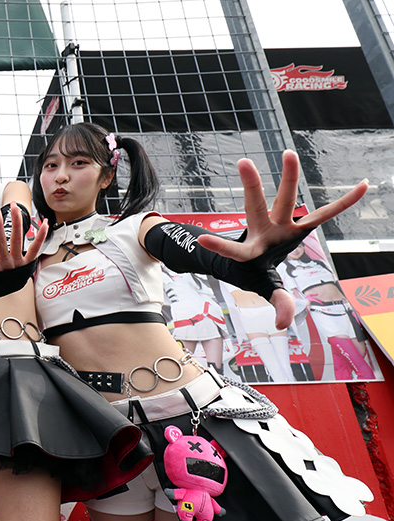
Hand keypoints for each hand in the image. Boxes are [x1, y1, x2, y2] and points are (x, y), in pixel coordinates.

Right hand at [0, 201, 47, 292]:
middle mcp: (6, 263)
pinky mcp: (29, 261)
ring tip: (14, 206)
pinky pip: (36, 248)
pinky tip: (45, 223)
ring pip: (17, 240)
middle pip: (0, 240)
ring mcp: (18, 262)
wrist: (12, 292)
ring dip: (16, 222)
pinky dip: (41, 236)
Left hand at [196, 151, 366, 328]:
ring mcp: (280, 223)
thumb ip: (278, 302)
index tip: (199, 241)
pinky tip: (363, 186)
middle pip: (257, 207)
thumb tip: (285, 325)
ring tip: (289, 153)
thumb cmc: (255, 270)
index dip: (219, 248)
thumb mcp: (265, 286)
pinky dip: (343, 204)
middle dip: (251, 187)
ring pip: (285, 199)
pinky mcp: (295, 223)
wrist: (256, 257)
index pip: (235, 250)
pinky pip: (325, 214)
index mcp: (252, 250)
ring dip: (288, 178)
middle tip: (243, 162)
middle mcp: (265, 231)